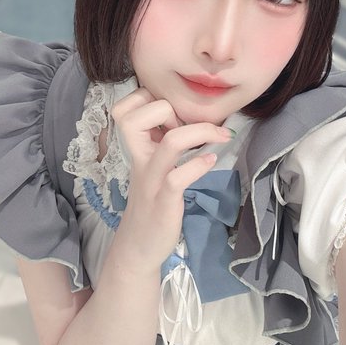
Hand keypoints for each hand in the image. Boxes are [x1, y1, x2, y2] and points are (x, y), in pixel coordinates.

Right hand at [110, 87, 232, 271]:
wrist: (138, 245)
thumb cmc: (150, 199)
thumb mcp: (151, 163)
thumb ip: (160, 138)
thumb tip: (188, 113)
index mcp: (136, 147)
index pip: (125, 108)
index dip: (148, 99)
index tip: (171, 111)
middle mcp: (139, 159)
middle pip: (136, 117)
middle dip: (169, 108)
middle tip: (190, 122)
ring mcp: (152, 180)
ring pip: (170, 142)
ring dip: (199, 131)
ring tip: (220, 135)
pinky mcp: (165, 201)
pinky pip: (179, 178)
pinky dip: (199, 165)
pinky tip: (211, 161)